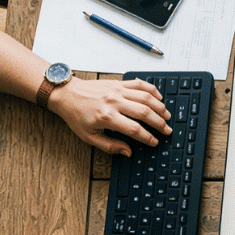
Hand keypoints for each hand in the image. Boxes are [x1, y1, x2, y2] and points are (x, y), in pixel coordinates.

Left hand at [46, 77, 171, 156]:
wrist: (67, 94)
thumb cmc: (76, 115)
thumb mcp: (88, 136)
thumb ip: (110, 146)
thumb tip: (128, 152)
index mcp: (106, 117)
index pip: (134, 129)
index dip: (148, 137)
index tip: (155, 142)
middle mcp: (114, 102)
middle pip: (144, 112)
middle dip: (159, 123)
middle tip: (167, 130)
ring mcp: (118, 90)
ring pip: (146, 98)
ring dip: (160, 107)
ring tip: (167, 116)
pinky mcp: (119, 83)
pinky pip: (141, 84)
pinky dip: (153, 90)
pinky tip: (159, 98)